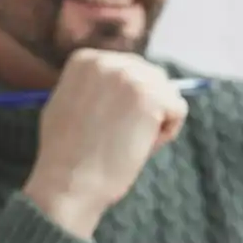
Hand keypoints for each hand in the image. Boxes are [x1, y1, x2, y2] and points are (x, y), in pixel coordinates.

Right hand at [23, 49, 188, 237]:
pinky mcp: (152, 97)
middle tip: (117, 136)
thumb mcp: (67, 104)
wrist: (67, 183)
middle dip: (144, 107)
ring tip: (125, 141)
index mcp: (85, 59)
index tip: (102, 124)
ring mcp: (131, 77)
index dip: (123, 101)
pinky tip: (138, 146)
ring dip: (154, 120)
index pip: (128, 68)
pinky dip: (165, 133)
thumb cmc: (64, 154)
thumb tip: (128, 82)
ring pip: (167, 93)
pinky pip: (177, 110)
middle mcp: (108, 61)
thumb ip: (92, 87)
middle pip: (152, 76)